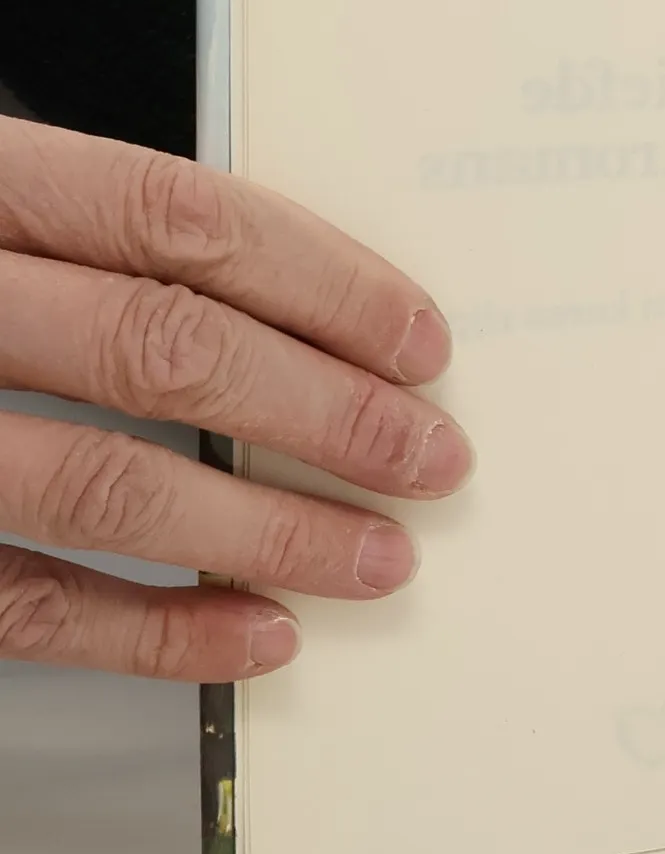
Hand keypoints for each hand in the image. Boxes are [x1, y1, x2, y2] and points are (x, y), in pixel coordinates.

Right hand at [0, 118, 471, 679]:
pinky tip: (255, 637)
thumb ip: (82, 235)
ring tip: (380, 559)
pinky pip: (19, 604)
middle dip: (328, 413)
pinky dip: (152, 631)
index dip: (321, 281)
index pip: (177, 216)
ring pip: (102, 486)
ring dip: (267, 531)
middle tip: (434, 459)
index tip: (421, 343)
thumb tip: (299, 311)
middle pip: (163, 350)